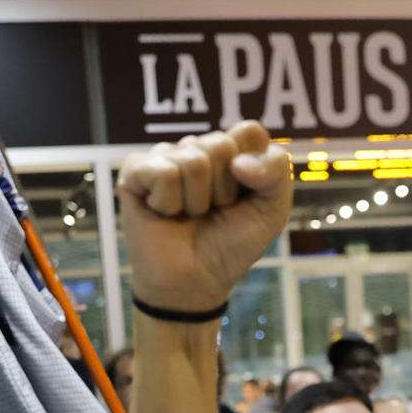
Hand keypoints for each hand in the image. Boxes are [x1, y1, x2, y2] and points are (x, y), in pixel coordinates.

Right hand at [116, 122, 293, 314]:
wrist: (196, 282)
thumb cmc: (231, 245)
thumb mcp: (272, 210)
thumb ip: (276, 172)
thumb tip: (237, 161)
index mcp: (230, 151)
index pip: (250, 131)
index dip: (255, 169)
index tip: (245, 197)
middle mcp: (197, 148)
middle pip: (221, 145)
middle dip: (224, 190)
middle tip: (212, 211)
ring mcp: (165, 156)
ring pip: (194, 161)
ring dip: (197, 201)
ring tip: (188, 215)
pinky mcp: (135, 171)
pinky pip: (164, 173)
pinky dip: (169, 203)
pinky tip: (164, 213)